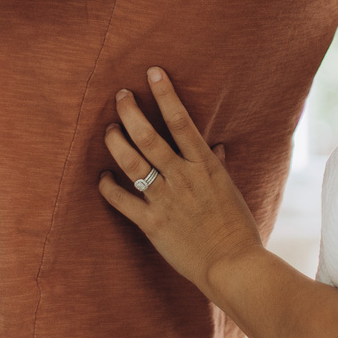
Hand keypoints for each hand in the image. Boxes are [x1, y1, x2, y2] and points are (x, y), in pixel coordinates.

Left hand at [97, 69, 264, 293]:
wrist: (232, 265)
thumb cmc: (236, 227)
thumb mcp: (230, 190)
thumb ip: (218, 165)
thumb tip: (216, 145)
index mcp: (205, 166)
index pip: (181, 121)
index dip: (164, 94)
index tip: (152, 73)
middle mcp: (182, 177)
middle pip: (149, 136)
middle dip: (130, 113)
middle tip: (119, 96)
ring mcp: (165, 200)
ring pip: (132, 162)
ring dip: (115, 142)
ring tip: (107, 129)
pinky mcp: (152, 224)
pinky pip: (122, 201)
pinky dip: (108, 187)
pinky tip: (101, 177)